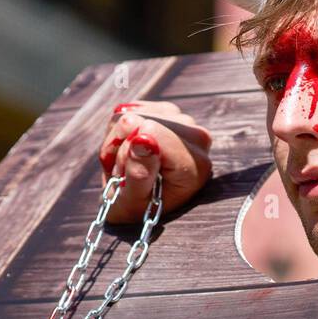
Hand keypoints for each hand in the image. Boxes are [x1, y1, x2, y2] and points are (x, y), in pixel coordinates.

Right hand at [97, 100, 212, 223]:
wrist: (139, 206)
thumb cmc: (136, 208)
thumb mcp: (131, 202)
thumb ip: (139, 173)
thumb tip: (143, 137)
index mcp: (195, 164)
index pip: (153, 133)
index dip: (129, 152)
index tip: (125, 176)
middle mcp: (197, 138)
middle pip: (144, 122)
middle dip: (124, 146)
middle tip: (124, 172)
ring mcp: (185, 122)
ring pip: (135, 114)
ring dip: (120, 139)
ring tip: (126, 163)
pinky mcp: (169, 112)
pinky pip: (131, 110)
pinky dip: (121, 129)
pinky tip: (129, 148)